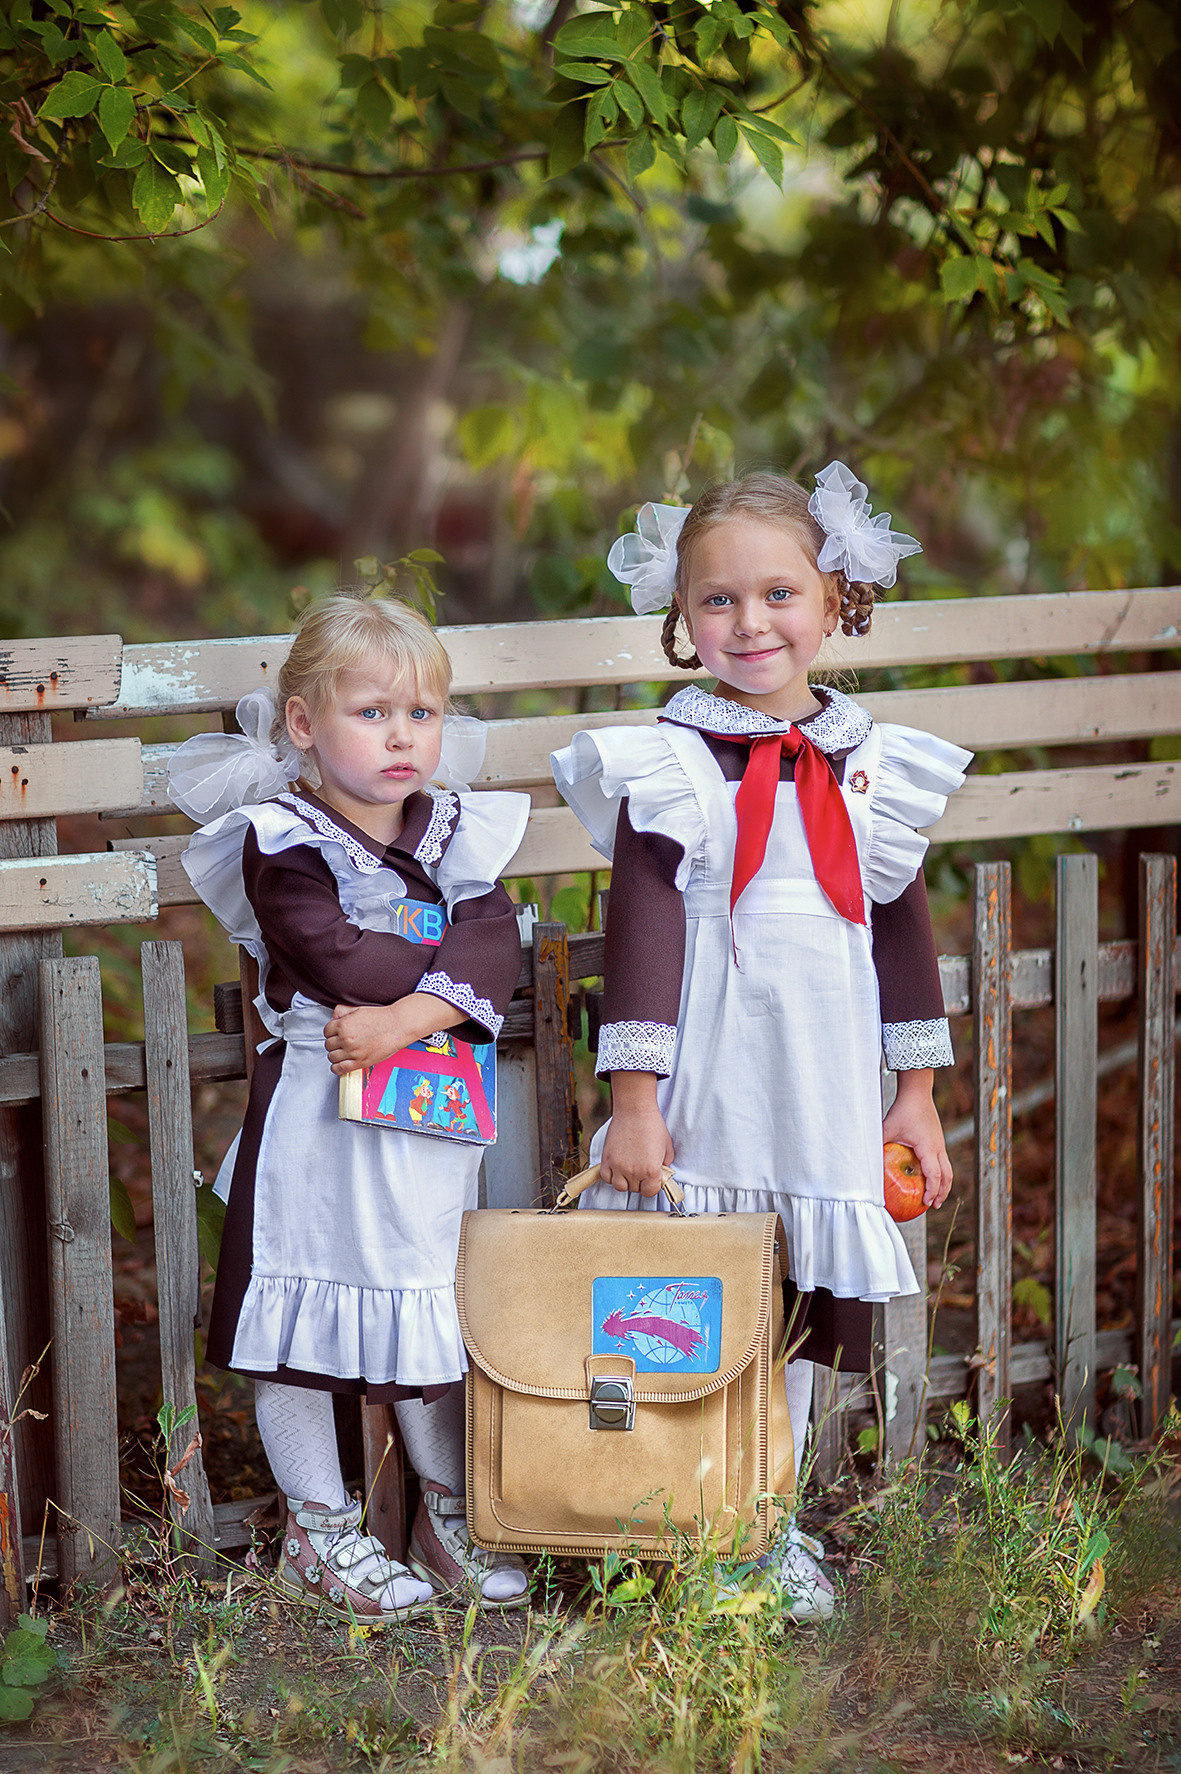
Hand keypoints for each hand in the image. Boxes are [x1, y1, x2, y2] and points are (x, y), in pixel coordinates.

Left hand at [324, 1004, 406, 1074]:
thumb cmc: (381, 1018)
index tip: (336, 1033)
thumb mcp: (358, 1009)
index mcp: (343, 1025)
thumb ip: (342, 1011)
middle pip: (328, 1045)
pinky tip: (341, 1063)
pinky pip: (339, 1069)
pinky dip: (337, 1067)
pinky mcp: (360, 1062)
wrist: (397, 1026)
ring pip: (332, 1057)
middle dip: (333, 1043)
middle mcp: (346, 1039)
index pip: (326, 1031)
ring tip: (342, 1052)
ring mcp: (352, 1052)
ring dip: (335, 1055)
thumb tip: (334, 1017)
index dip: (331, 1032)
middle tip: (341, 1042)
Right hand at [600, 1072, 674, 1197]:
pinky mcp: (607, 1159)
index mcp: (651, 1171)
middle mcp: (634, 1172)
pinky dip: (611, 1175)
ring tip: (629, 1169)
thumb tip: (660, 1174)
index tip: (651, 1178)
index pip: (650, 1192)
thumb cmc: (653, 1125)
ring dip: (625, 1181)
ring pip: (620, 1187)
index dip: (652, 1186)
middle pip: (635, 1189)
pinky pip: (606, 1177)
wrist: (635, 1110)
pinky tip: (617, 1166)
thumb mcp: (667, 1147)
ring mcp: (618, 1166)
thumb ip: (665, 1165)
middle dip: (640, 1181)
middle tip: (641, 1169)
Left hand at [883, 1068, 952, 1208]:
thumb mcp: (888, 1127)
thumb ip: (879, 1143)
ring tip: (935, 1196)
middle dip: (942, 1193)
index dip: (932, 1191)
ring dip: (943, 1184)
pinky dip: (940, 1173)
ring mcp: (940, 1144)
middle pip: (947, 1176)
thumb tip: (865, 1159)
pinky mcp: (938, 1140)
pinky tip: (928, 1177)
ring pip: (948, 1169)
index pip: (935, 1175)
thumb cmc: (903, 1110)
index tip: (925, 1203)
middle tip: (933, 1205)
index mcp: (928, 1148)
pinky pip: (942, 1161)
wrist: (918, 1092)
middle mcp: (938, 1148)